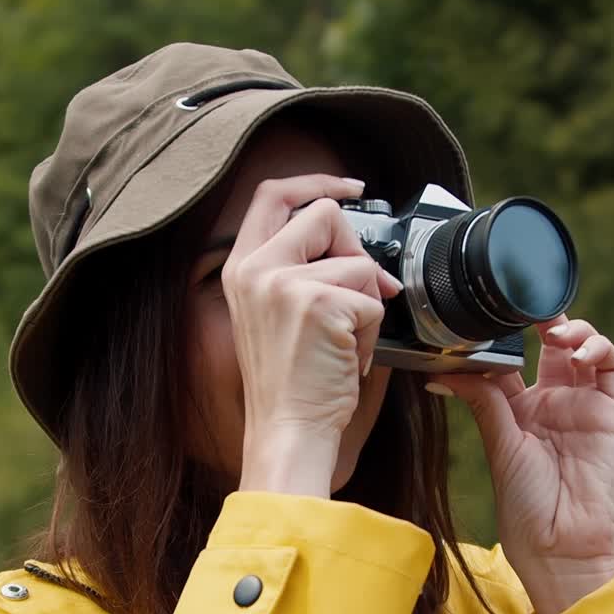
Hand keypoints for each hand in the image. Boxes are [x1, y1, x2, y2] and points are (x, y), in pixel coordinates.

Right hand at [221, 175, 401, 493]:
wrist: (289, 432)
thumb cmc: (292, 385)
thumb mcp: (280, 316)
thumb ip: (303, 270)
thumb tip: (360, 249)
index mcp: (242, 268)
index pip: (273, 194)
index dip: (316, 181)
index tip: (350, 187)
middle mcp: (256, 269)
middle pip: (324, 214)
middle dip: (356, 252)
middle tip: (359, 295)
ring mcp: (284, 283)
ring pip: (357, 261)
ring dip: (366, 305)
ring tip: (342, 345)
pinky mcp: (317, 303)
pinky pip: (372, 299)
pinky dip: (371, 333)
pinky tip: (347, 359)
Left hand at [429, 316, 613, 613]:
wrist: (559, 542)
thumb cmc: (524, 505)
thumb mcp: (499, 444)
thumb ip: (483, 400)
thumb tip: (443, 370)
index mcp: (517, 410)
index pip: (512, 360)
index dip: (502, 337)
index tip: (482, 321)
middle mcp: (550, 403)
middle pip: (550, 345)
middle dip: (540, 320)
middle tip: (525, 308)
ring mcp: (582, 405)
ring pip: (582, 348)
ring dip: (572, 328)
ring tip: (555, 330)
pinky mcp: (610, 411)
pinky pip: (611, 367)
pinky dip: (599, 347)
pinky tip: (578, 350)